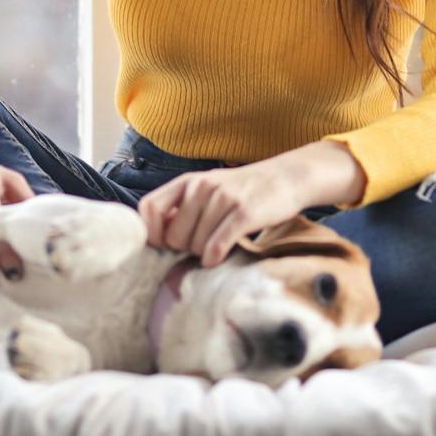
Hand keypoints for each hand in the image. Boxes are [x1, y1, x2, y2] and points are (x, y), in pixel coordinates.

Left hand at [136, 159, 309, 267]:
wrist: (286, 178)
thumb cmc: (243, 191)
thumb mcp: (208, 190)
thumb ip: (183, 208)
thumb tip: (159, 237)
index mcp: (188, 181)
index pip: (149, 207)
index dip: (152, 232)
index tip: (165, 245)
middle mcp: (202, 186)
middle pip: (173, 236)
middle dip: (184, 249)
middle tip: (201, 245)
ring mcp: (223, 198)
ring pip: (196, 245)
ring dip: (204, 254)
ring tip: (217, 245)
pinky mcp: (244, 213)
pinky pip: (216, 246)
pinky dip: (214, 258)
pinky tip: (219, 257)